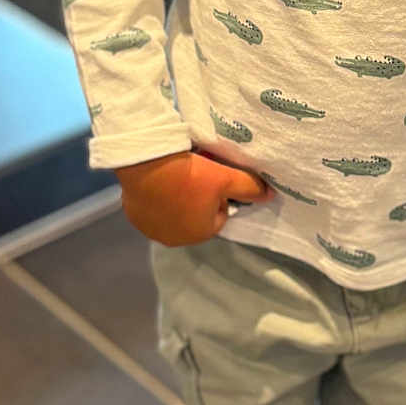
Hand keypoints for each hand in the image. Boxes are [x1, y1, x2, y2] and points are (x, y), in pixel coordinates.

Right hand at [115, 150, 272, 245]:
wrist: (148, 165)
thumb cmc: (191, 175)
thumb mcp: (226, 178)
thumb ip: (250, 188)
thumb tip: (271, 195)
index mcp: (200, 233)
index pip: (219, 215)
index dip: (219, 196)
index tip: (213, 178)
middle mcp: (175, 239)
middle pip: (195, 217)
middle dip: (197, 200)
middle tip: (195, 175)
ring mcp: (152, 230)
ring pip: (173, 214)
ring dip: (177, 199)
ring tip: (176, 176)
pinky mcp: (134, 219)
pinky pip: (153, 208)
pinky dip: (157, 198)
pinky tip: (159, 181)